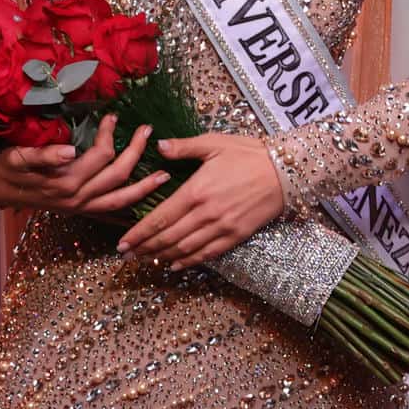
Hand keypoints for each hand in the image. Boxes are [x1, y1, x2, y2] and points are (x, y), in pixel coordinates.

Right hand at [0, 113, 166, 215]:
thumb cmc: (7, 167)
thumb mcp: (18, 156)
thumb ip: (44, 155)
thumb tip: (70, 151)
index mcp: (65, 180)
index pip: (100, 155)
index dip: (111, 134)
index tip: (114, 116)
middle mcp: (77, 197)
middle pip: (118, 175)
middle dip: (137, 152)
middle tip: (149, 131)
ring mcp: (81, 207)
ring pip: (121, 199)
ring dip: (144, 187)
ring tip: (164, 175)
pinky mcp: (81, 211)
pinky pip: (111, 212)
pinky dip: (130, 207)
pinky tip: (146, 201)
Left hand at [115, 133, 285, 269]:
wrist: (285, 171)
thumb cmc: (249, 153)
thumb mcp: (214, 143)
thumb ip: (184, 147)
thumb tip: (159, 146)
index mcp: (196, 190)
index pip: (160, 217)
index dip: (139, 232)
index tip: (122, 242)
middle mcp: (206, 214)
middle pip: (168, 237)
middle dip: (144, 248)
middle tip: (126, 255)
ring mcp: (222, 228)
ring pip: (185, 249)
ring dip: (162, 257)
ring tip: (144, 260)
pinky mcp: (236, 236)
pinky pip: (207, 254)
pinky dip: (189, 262)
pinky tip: (175, 265)